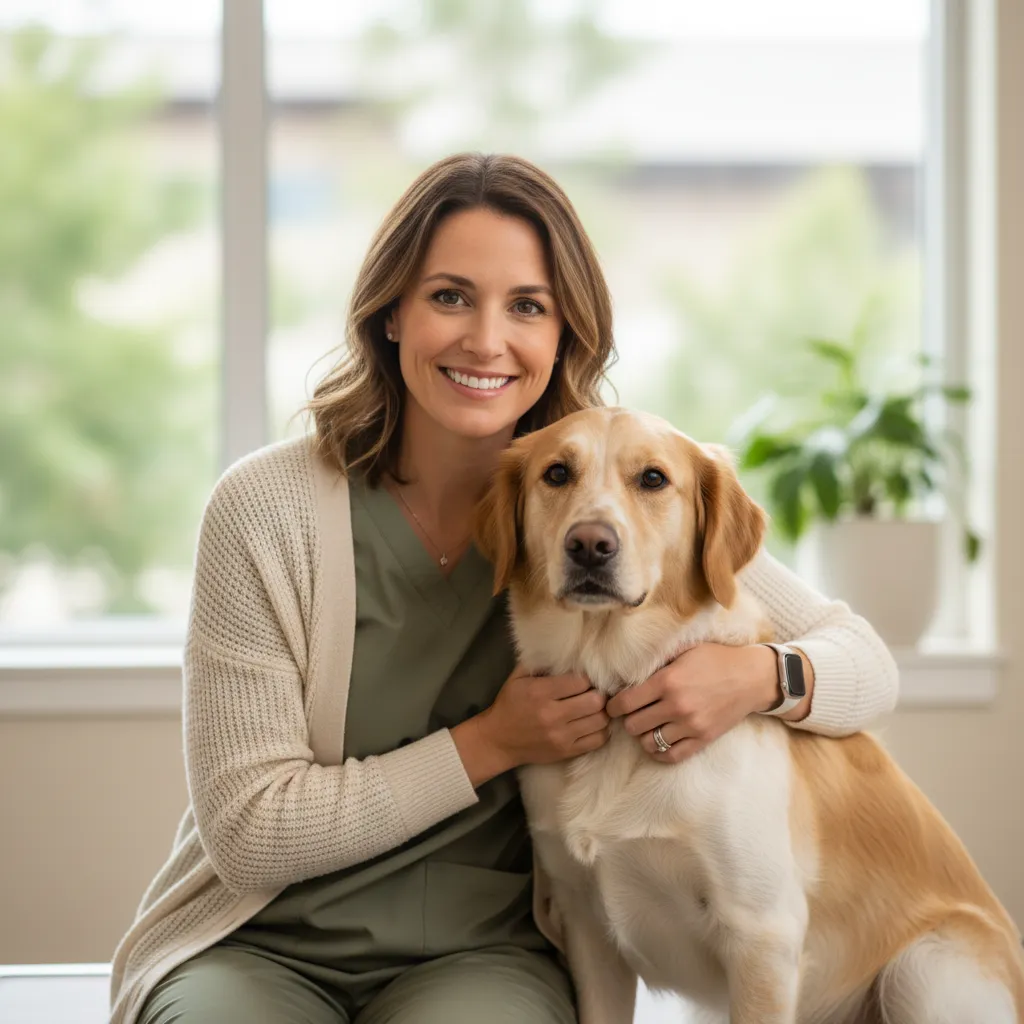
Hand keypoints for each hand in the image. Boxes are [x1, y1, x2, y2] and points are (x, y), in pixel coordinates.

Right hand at [479, 665, 609, 770]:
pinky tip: (592, 723)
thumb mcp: (517, 677)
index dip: (587, 678)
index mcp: (540, 692)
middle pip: (595, 701)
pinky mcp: (566, 752)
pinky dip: (600, 730)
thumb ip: (540, 663)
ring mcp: (561, 736)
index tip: (584, 679)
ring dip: (601, 711)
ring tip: (594, 707)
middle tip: (593, 692)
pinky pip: (598, 740)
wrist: (498, 741)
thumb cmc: (509, 704)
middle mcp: (552, 715)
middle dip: (598, 693)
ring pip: (601, 720)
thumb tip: (566, 652)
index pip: (581, 681)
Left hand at [605, 643, 778, 763]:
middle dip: (628, 719)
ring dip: (643, 736)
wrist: (751, 677)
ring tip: (646, 726)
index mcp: (667, 681)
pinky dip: (659, 752)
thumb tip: (627, 667)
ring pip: (649, 743)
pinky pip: (671, 756)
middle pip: (633, 725)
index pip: (624, 703)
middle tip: (632, 713)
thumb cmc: (714, 659)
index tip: (613, 705)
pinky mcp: (703, 739)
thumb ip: (656, 661)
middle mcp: (676, 706)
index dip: (613, 705)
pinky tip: (658, 742)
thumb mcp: (683, 650)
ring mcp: (690, 725)